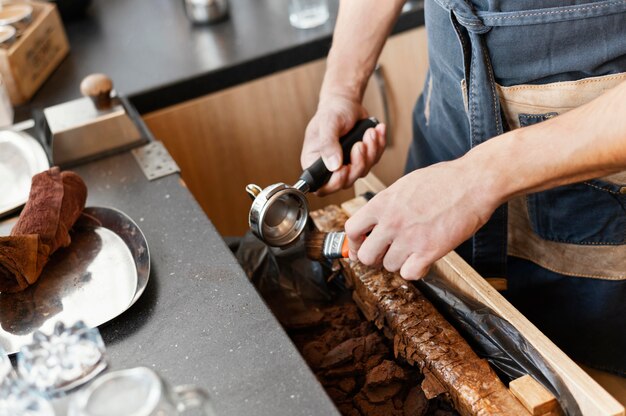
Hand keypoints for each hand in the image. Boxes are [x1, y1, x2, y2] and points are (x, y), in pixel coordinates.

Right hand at [300, 94, 385, 195]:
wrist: (347, 102)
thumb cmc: (333, 111)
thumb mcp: (328, 124)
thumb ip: (328, 145)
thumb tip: (334, 166)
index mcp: (314, 162)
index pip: (322, 187)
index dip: (335, 183)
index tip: (344, 168)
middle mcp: (330, 167)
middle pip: (347, 181)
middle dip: (358, 163)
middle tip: (360, 144)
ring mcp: (347, 164)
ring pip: (363, 171)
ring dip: (370, 151)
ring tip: (369, 132)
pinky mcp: (362, 159)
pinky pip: (374, 160)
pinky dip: (378, 145)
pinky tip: (376, 131)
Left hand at [344, 158, 500, 279]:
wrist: (474, 182)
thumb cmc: (444, 180)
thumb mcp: (404, 185)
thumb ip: (386, 205)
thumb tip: (374, 222)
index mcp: (383, 202)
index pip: (352, 230)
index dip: (354, 243)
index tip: (360, 247)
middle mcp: (392, 222)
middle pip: (366, 256)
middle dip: (375, 258)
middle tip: (386, 254)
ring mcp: (409, 238)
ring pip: (389, 266)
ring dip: (399, 262)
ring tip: (412, 250)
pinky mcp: (429, 251)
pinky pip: (409, 274)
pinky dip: (415, 270)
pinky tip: (423, 259)